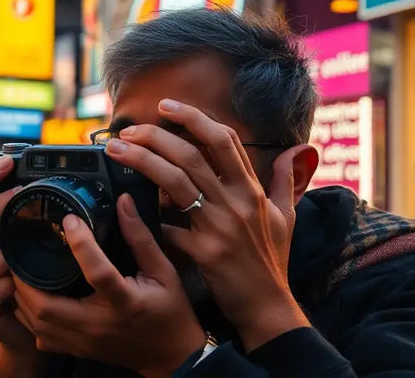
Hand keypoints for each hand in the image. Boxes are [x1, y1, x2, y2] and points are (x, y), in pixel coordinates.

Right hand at [0, 156, 37, 359]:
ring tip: (30, 242)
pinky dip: (14, 280)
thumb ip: (6, 214)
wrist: (22, 331)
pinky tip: (26, 280)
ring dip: (9, 246)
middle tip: (20, 189)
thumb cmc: (19, 281)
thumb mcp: (11, 244)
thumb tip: (6, 165)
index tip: (4, 161)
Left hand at [12, 196, 204, 376]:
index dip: (81, 244)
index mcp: (125, 302)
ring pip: (38, 324)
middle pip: (48, 306)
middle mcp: (100, 325)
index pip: (97, 273)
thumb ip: (140, 237)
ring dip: (23, 298)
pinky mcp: (78, 350)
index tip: (69, 219)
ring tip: (20, 272)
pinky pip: (42, 337)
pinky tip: (27, 299)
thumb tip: (123, 201)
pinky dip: (28, 318)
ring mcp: (85, 342)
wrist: (173, 357)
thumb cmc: (170, 312)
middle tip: (21, 254)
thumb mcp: (164, 272)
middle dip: (27, 280)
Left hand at [108, 99, 312, 350]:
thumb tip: (297, 149)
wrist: (269, 309)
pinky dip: (148, 216)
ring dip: (141, 160)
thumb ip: (284, 181)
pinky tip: (126, 205)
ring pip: (175, 181)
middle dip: (155, 135)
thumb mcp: (286, 217)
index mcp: (252, 190)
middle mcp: (237, 203)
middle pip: (192, 154)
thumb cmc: (272, 262)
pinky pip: (169, 227)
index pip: (223, 139)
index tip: (166, 106)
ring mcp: (221, 227)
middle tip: (127, 129)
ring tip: (116, 150)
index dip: (193, 117)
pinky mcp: (205, 253)